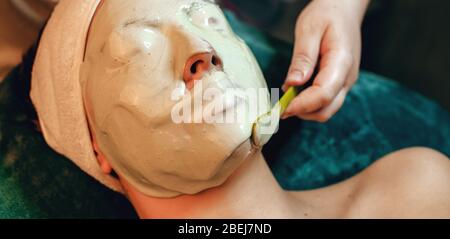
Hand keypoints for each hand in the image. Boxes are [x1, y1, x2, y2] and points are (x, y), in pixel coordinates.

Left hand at [282, 0, 369, 121]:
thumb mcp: (309, 30)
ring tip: (287, 97)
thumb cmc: (327, 14)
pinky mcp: (339, 83)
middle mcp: (347, 77)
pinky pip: (326, 101)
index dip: (302, 105)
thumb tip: (292, 84)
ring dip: (305, 109)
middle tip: (280, 106)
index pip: (324, 94)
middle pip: (326, 110)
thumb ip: (303, 59)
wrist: (344, 9)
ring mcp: (345, 82)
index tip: (283, 108)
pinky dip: (309, 102)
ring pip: (326, 109)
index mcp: (342, 62)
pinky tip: (296, 91)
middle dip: (303, 112)